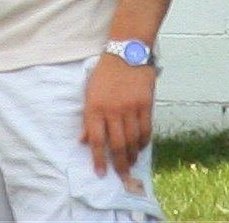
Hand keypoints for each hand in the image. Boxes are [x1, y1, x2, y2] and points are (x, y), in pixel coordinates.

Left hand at [81, 56, 155, 182]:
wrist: (126, 52)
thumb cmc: (105, 73)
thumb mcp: (90, 93)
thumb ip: (88, 118)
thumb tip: (83, 140)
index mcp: (95, 107)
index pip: (97, 140)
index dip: (98, 159)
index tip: (100, 173)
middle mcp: (113, 110)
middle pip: (117, 145)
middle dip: (119, 164)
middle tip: (121, 176)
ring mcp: (130, 108)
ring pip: (133, 140)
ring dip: (132, 155)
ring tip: (131, 163)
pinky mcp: (145, 104)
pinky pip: (145, 129)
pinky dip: (143, 141)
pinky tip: (141, 147)